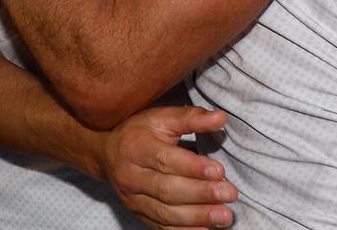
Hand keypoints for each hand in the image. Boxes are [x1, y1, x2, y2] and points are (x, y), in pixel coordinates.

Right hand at [100, 106, 236, 228]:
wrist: (106, 154)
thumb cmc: (139, 132)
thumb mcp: (162, 118)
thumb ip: (191, 118)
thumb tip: (221, 118)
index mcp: (136, 147)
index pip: (165, 160)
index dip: (193, 167)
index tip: (219, 170)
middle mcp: (131, 176)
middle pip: (167, 189)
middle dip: (201, 194)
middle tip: (230, 194)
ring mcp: (132, 199)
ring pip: (166, 213)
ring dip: (198, 217)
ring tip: (225, 215)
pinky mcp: (138, 214)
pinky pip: (162, 227)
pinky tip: (206, 228)